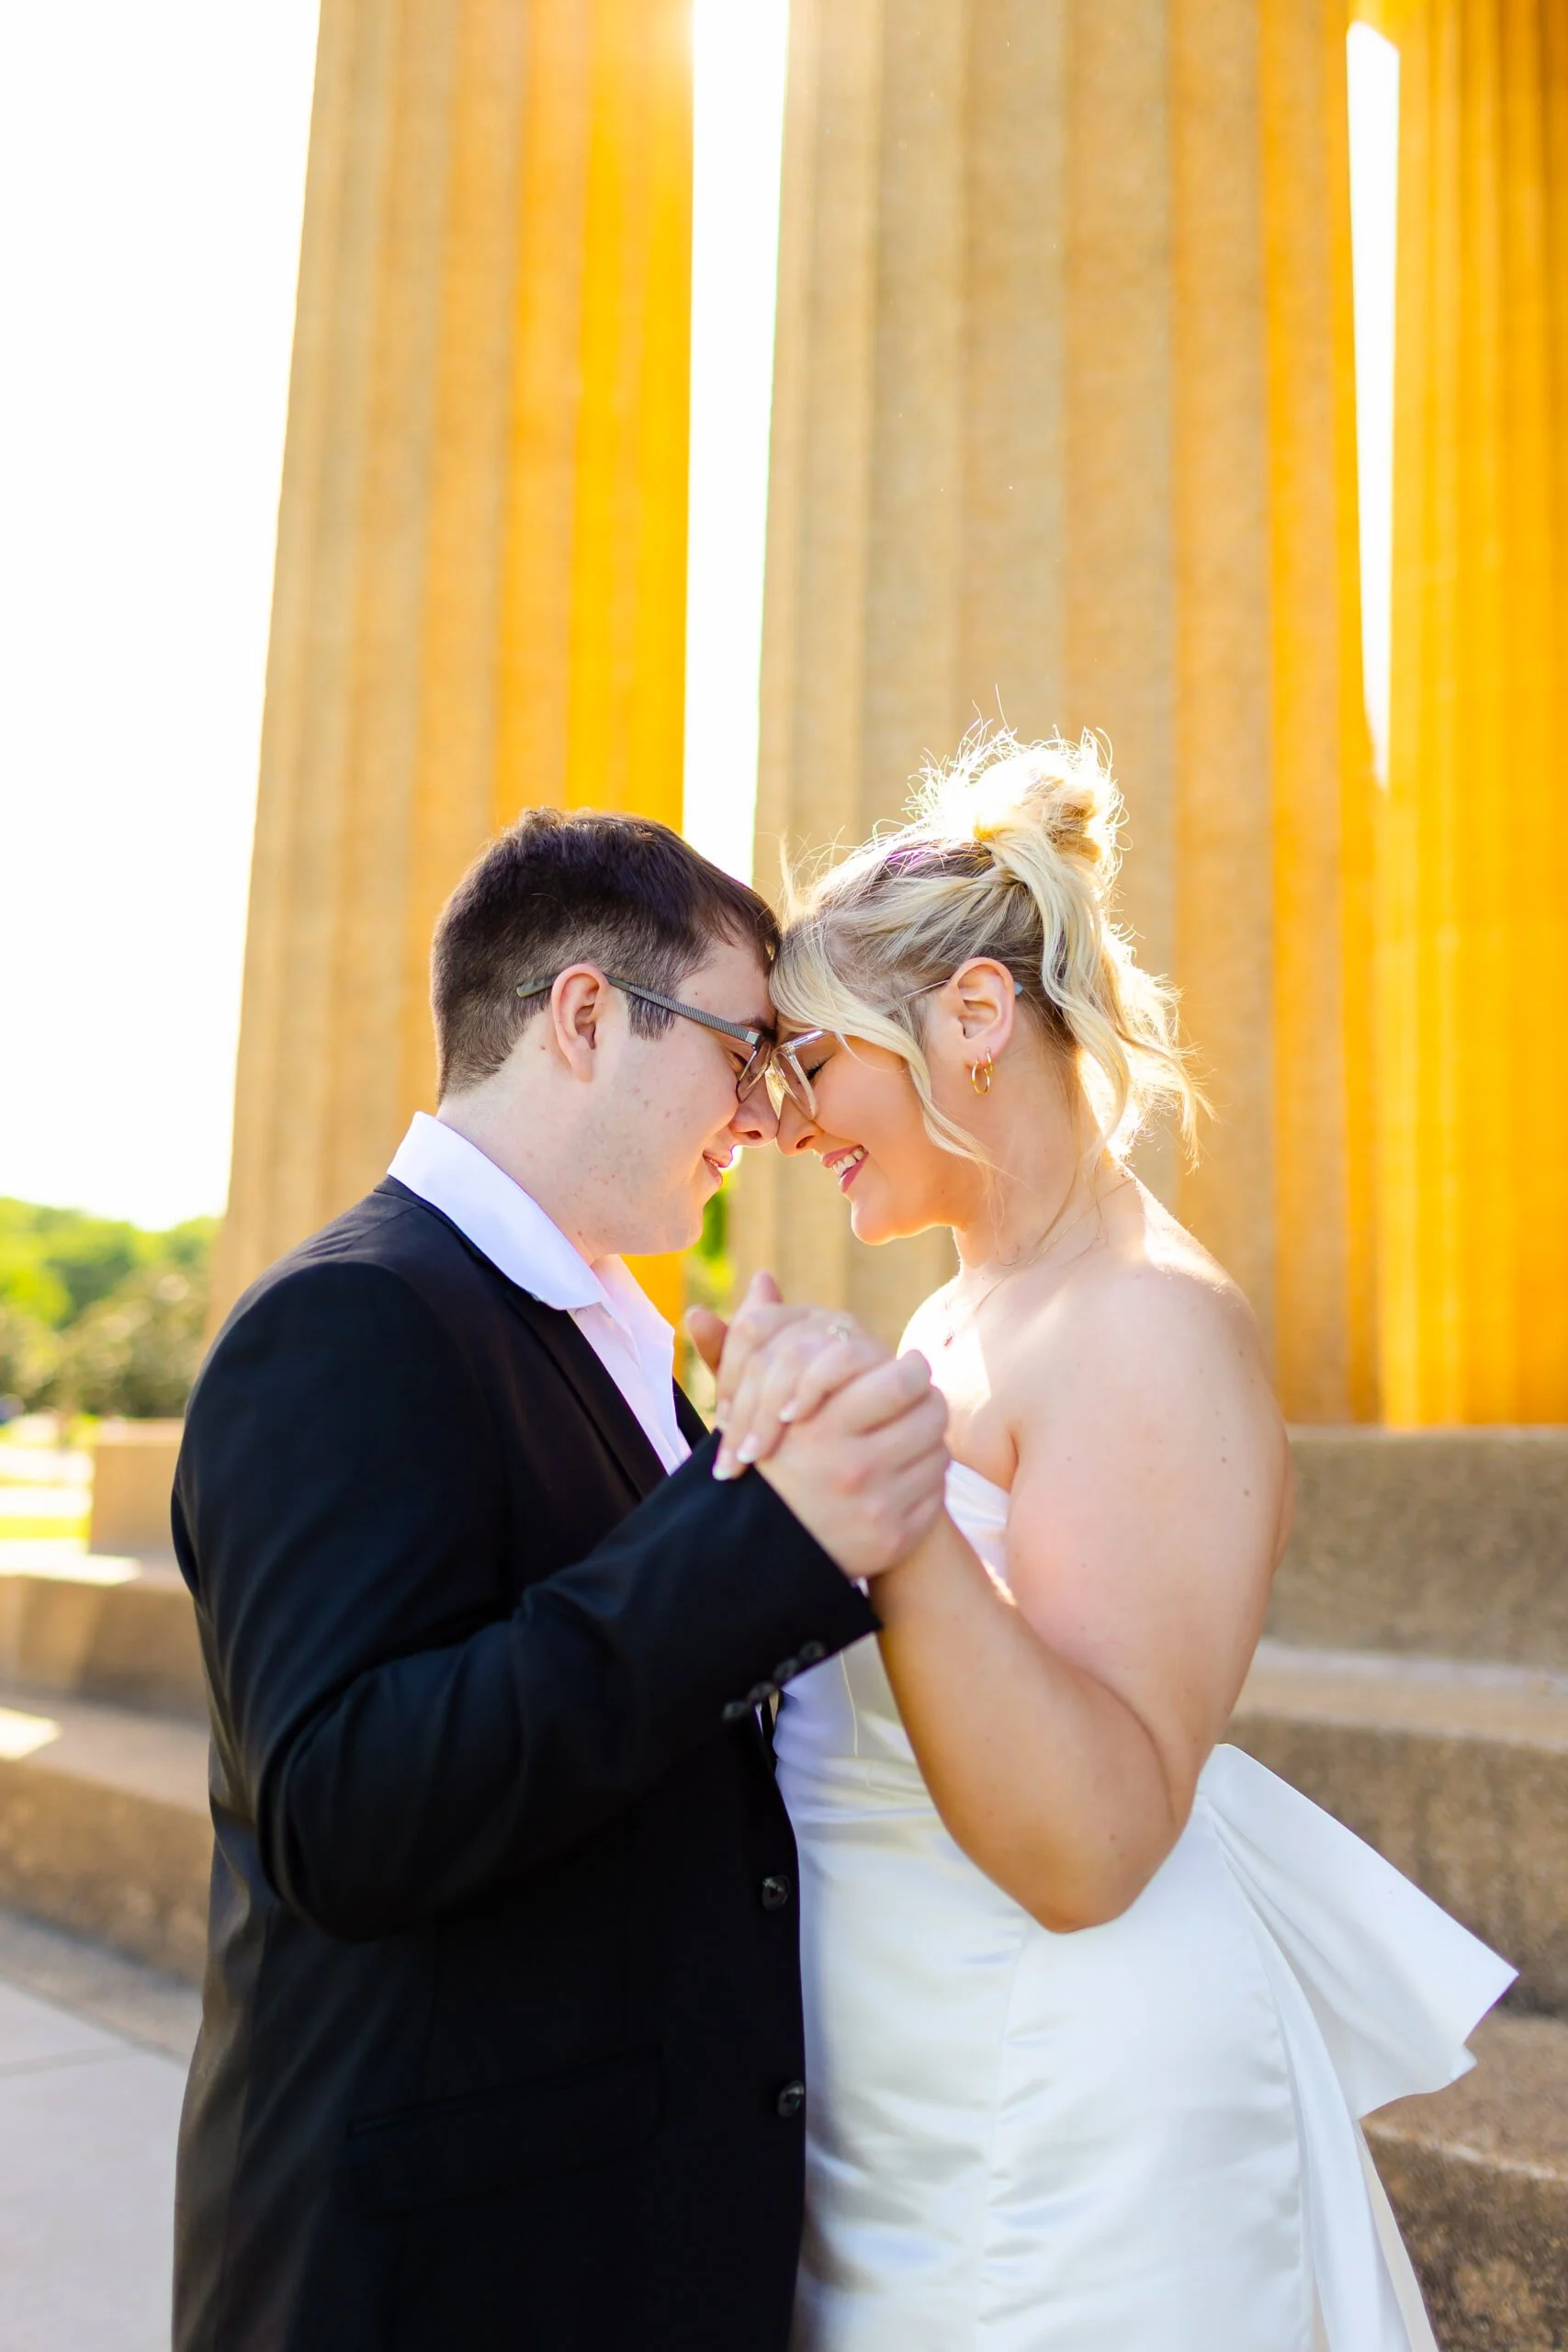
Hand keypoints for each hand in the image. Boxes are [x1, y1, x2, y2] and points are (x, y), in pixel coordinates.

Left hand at [710, 1294, 885, 1478]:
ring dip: (769, 1408)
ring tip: (757, 1453)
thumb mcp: (763, 1401)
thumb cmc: (814, 1423)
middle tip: (734, 1458)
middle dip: (745, 1408)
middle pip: (768, 1346)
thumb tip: (695, 1313)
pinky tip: (794, 1421)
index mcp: (791, 1319)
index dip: (729, 1375)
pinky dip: (810, 1389)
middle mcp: (822, 1318)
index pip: (749, 1327)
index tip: (722, 1424)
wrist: (879, 1447)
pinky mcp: (882, 1356)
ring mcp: (854, 1334)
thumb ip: (728, 1362)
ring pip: (796, 1354)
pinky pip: (838, 1359)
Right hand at [752, 1352, 949, 1580]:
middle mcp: (853, 1469)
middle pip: (932, 1413)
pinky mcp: (896, 1537)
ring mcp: (877, 1507)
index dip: (911, 1368)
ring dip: (925, 1441)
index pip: (903, 1380)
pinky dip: (922, 1480)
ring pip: (939, 1451)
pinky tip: (897, 1478)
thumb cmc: (778, 1461)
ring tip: (902, 1440)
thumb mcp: (776, 1409)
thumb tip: (826, 1316)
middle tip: (913, 1401)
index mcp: (822, 1430)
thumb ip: (814, 1368)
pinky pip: (935, 1491)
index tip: (905, 1366)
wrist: (764, 1546)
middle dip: (925, 1401)